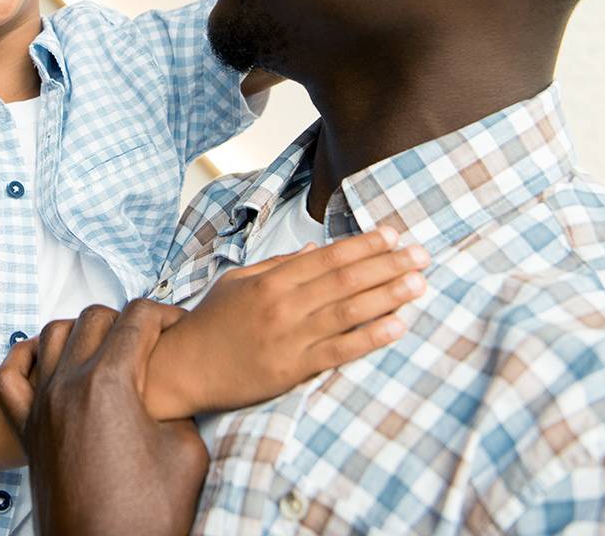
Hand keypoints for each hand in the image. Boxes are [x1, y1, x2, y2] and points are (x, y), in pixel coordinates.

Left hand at [0, 301, 206, 535]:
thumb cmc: (149, 516)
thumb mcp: (187, 452)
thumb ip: (178, 405)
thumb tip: (170, 387)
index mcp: (109, 383)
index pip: (139, 316)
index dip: (168, 314)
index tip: (182, 328)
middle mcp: (68, 385)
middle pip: (96, 316)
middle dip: (129, 320)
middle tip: (153, 344)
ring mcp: (40, 406)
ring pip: (52, 334)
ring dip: (83, 332)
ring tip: (109, 352)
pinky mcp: (25, 430)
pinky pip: (9, 376)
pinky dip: (27, 359)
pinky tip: (52, 367)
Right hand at [146, 228, 427, 418]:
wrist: (182, 367)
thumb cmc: (211, 322)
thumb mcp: (238, 281)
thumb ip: (278, 264)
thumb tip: (317, 248)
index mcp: (271, 279)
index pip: (328, 256)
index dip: (364, 244)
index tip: (394, 235)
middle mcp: (283, 304)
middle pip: (345, 279)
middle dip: (387, 264)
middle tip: (421, 255)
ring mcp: (289, 337)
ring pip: (348, 311)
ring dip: (387, 295)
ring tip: (419, 284)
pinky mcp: (292, 369)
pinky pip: (339, 351)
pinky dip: (370, 338)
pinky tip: (396, 326)